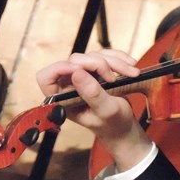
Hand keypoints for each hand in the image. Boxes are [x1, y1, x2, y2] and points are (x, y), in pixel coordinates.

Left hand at [37, 49, 152, 170]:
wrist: (124, 125)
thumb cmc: (113, 124)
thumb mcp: (105, 111)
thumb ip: (92, 94)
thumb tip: (77, 73)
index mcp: (63, 99)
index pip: (46, 77)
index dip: (60, 68)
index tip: (82, 70)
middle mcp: (70, 85)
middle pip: (75, 60)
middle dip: (99, 64)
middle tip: (114, 78)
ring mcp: (84, 76)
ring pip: (93, 55)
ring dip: (115, 62)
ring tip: (132, 73)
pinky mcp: (97, 70)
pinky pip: (105, 54)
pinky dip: (119, 58)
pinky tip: (131, 65)